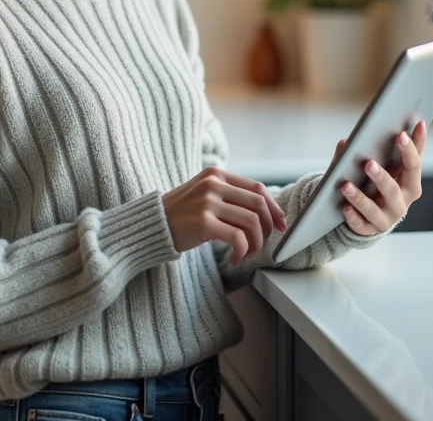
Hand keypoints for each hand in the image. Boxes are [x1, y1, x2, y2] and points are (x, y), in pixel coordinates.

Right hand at [163, 167, 287, 265]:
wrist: (151, 225)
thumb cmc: (181, 214)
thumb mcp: (205, 194)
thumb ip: (230, 196)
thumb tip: (266, 211)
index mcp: (217, 174)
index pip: (258, 187)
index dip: (274, 207)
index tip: (280, 224)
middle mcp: (214, 184)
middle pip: (258, 204)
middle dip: (268, 227)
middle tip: (262, 242)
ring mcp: (208, 202)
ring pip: (252, 222)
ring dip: (256, 242)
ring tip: (246, 252)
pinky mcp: (203, 222)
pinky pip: (237, 238)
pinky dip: (243, 251)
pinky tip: (235, 258)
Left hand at [335, 120, 425, 234]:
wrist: (372, 213)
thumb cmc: (378, 184)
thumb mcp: (381, 166)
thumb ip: (367, 151)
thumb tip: (346, 142)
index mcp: (409, 183)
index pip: (414, 166)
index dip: (411, 150)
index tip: (402, 134)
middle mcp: (401, 203)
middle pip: (394, 190)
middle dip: (382, 177)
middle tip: (368, 163)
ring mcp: (386, 218)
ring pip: (374, 210)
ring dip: (360, 198)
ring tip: (345, 185)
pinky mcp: (370, 230)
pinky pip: (361, 225)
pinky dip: (352, 217)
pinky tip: (344, 207)